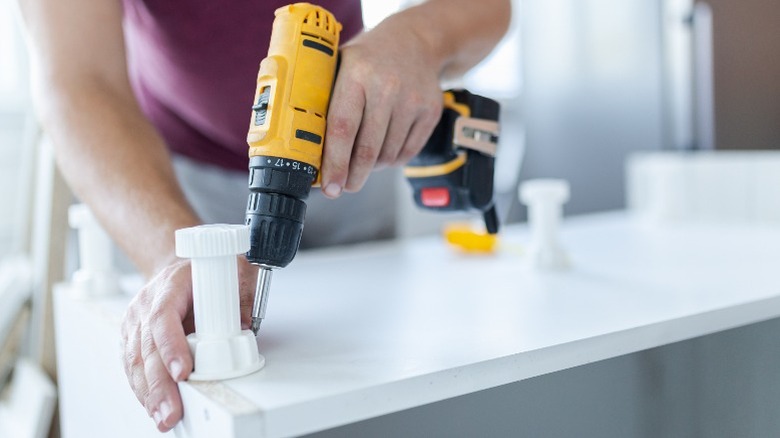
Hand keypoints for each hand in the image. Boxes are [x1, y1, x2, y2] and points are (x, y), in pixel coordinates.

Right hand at [121, 257, 257, 431]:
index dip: (171, 346)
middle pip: (147, 348)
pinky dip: (144, 389)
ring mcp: (136, 322)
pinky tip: (153, 406)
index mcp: (170, 285)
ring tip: (165, 416)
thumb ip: (240, 298)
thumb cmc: (203, 273)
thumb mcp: (231, 272)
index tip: (182, 371)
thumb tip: (242, 326)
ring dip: (150, 393)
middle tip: (172, 409)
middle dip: (159, 384)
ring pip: (136, 362)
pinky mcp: (132, 339)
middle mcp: (147, 304)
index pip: (163, 317)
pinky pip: (133, 367)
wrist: (180, 269)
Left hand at [319, 16, 443, 197]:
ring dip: (372, 167)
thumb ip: (325, 98)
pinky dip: (392, 160)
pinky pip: (407, 152)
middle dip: (353, 176)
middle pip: (367, 149)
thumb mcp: (341, 65)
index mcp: (356, 74)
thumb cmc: (369, 59)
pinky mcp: (431, 111)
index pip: (343, 129)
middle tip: (344, 188)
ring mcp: (412, 100)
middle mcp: (387, 87)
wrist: (416, 40)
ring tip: (363, 163)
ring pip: (388, 155)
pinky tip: (384, 153)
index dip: (335, 163)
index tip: (330, 186)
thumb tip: (306, 147)